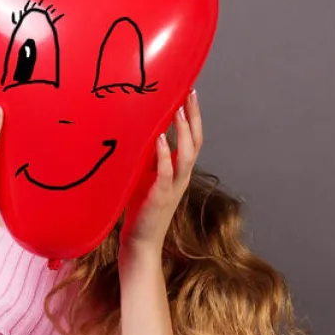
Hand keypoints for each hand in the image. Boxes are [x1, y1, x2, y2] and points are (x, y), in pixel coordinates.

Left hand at [121, 90, 202, 261]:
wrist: (139, 241)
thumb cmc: (139, 207)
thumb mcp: (144, 175)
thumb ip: (147, 157)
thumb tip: (140, 130)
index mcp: (178, 171)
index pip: (192, 139)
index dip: (193, 117)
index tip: (190, 93)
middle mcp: (181, 177)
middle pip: (195, 142)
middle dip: (194, 118)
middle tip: (190, 94)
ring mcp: (173, 187)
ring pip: (186, 155)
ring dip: (183, 132)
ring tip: (178, 110)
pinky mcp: (159, 196)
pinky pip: (165, 173)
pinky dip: (164, 155)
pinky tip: (159, 139)